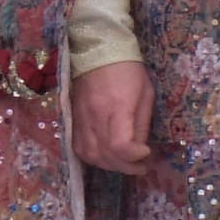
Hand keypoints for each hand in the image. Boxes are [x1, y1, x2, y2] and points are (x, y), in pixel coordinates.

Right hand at [71, 59, 166, 180]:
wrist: (98, 51)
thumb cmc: (128, 71)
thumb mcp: (145, 94)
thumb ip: (142, 124)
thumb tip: (140, 149)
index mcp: (117, 107)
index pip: (120, 145)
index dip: (135, 157)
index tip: (146, 152)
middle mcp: (95, 116)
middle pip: (106, 156)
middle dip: (126, 167)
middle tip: (140, 165)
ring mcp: (81, 119)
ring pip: (90, 156)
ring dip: (109, 165)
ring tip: (123, 162)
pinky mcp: (73, 119)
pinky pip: (78, 148)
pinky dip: (93, 158)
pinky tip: (105, 155)